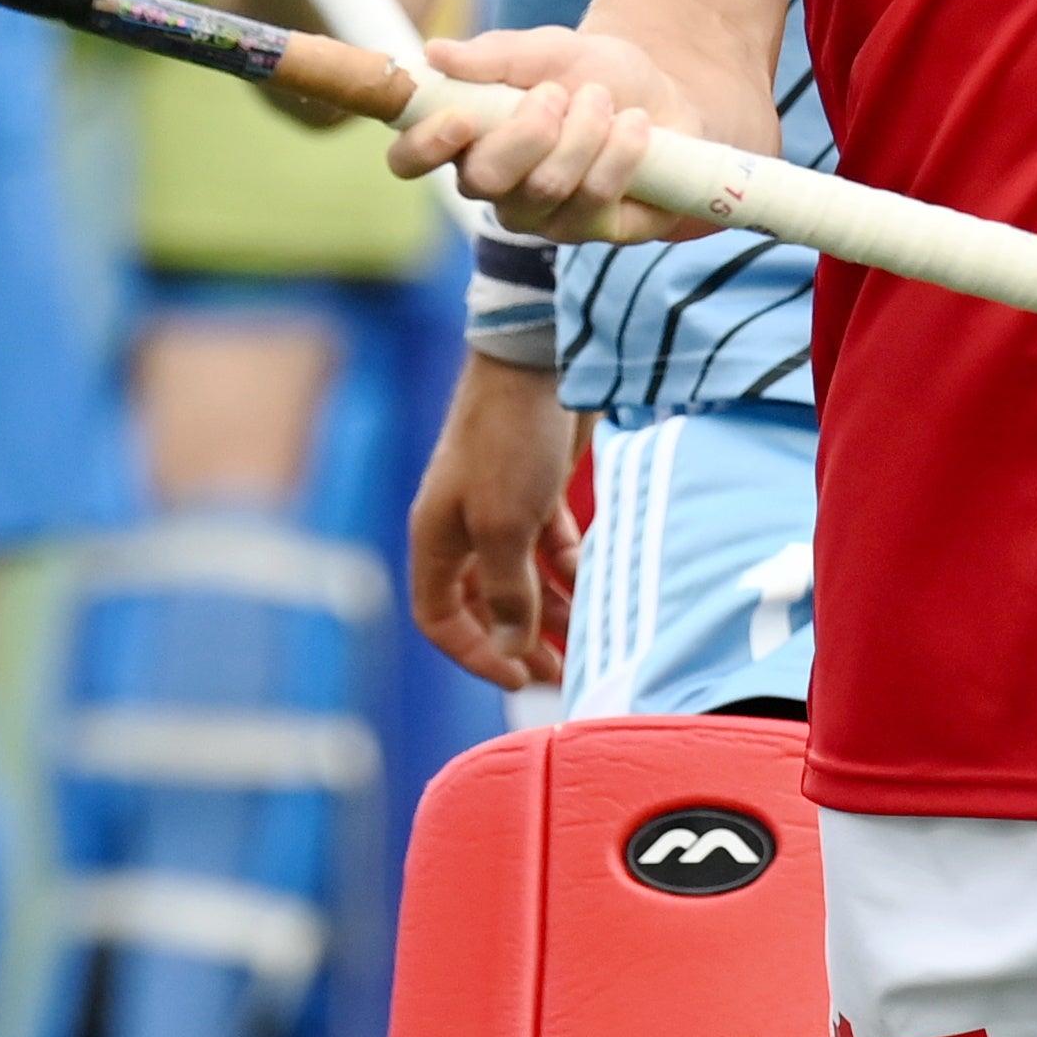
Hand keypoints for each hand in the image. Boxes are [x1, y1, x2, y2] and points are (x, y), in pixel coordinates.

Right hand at [391, 27, 711, 244]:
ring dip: (582, 132)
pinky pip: (598, 201)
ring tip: (604, 100)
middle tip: (558, 94)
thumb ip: (494, 55)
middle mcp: (497, 190)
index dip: (423, 146)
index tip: (460, 118)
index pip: (410, 160)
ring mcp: (547, 217)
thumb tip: (434, 53)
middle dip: (526, 132)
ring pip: (547, 188)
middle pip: (484, 181)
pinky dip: (621, 152)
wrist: (665, 91)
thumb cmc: (591, 71)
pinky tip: (636, 127)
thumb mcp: (548, 49)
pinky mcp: (599, 232)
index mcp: (465, 141)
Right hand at [409, 352, 584, 687]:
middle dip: (521, 642)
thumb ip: (508, 590)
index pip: (440, 619)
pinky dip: (571, 572)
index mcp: (437, 540)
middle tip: (564, 674)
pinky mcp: (537, 491)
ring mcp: (501, 509)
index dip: (474, 654)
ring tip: (592, 641)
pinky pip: (551, 550)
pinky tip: (598, 585)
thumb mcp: (505, 526)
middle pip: (486, 606)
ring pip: (525, 580)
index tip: (520, 677)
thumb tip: (511, 644)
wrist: (538, 359)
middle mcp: (463, 529)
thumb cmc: (507, 441)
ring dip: (554, 613)